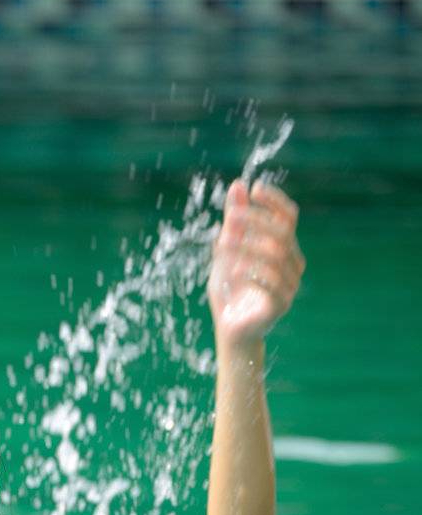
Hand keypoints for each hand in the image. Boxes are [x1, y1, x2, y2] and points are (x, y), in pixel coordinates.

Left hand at [207, 178, 304, 349]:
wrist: (229, 329)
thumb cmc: (229, 289)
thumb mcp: (226, 251)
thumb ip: (233, 221)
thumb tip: (237, 185)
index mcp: (284, 247)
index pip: (288, 216)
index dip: (274, 200)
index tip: (254, 188)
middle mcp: (292, 263)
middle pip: (282, 232)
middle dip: (256, 220)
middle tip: (231, 217)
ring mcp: (290, 285)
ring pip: (276, 255)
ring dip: (248, 245)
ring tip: (223, 244)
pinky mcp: (281, 305)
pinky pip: (272, 283)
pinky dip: (251, 272)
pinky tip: (233, 270)